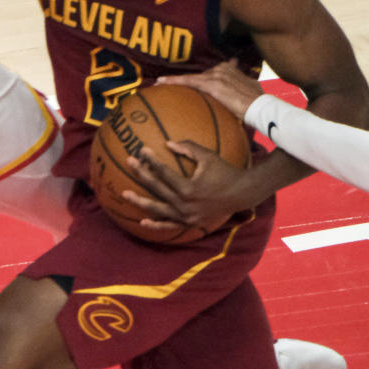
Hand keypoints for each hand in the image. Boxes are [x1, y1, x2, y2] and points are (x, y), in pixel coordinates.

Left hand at [122, 140, 256, 234]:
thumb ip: (188, 148)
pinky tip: (142, 222)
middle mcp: (185, 205)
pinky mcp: (190, 223)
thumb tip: (168, 143)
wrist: (243, 194)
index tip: (141, 151)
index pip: (164, 172)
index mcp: (189, 188)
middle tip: (129, 162)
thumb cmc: (226, 172)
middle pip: (157, 188)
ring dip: (140, 202)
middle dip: (141, 174)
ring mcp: (186, 216)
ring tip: (125, 194)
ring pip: (158, 209)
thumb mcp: (209, 157)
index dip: (151, 161)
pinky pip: (170, 226)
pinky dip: (156, 225)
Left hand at [156, 60, 260, 120]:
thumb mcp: (249, 91)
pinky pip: (188, 81)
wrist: (261, 107)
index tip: (191, 81)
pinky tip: (160, 82)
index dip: (198, 79)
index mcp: (230, 70)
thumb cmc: (256, 104)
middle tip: (167, 85)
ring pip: (190, 78)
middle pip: (199, 76)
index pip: (209, 73)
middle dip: (186, 83)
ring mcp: (216, 76)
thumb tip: (239, 96)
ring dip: (174, 81)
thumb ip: (240, 88)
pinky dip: (173, 81)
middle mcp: (222, 69)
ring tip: (159, 83)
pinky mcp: (212, 84)